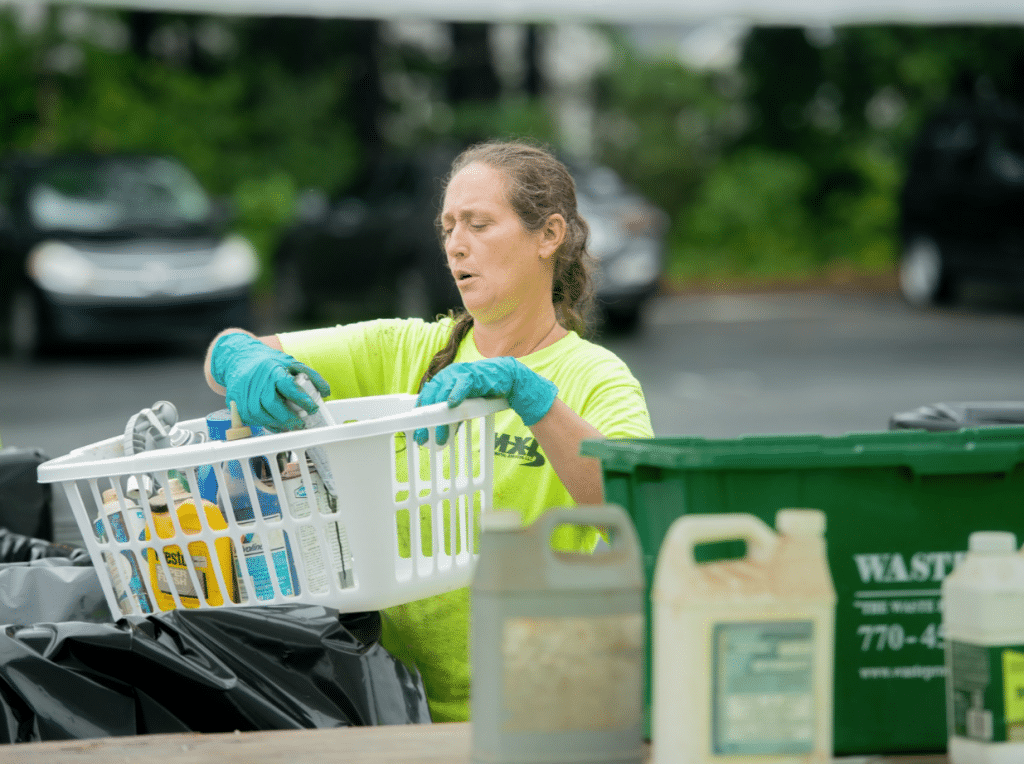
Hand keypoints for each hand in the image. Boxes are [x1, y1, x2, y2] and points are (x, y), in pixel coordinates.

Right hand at [209, 332, 330, 431]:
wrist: (240, 358)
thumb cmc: (269, 362)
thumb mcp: (292, 363)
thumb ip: (311, 376)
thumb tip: (325, 392)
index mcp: (273, 369)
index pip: (288, 386)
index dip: (301, 399)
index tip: (312, 409)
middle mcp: (257, 380)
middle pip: (271, 403)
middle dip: (287, 418)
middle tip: (300, 424)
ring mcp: (244, 391)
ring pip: (258, 413)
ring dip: (275, 424)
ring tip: (288, 427)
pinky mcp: (235, 400)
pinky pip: (249, 418)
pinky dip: (264, 424)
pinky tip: (274, 425)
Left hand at [414, 357, 556, 445]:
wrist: (505, 378)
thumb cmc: (482, 391)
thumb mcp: (464, 407)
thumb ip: (451, 419)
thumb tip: (438, 437)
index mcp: (442, 381)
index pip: (426, 397)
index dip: (419, 415)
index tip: (415, 432)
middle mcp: (447, 375)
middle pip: (430, 396)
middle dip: (425, 419)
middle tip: (423, 438)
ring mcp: (459, 374)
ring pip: (443, 393)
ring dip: (440, 416)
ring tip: (438, 434)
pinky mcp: (473, 375)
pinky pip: (462, 385)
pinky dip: (455, 394)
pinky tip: (451, 405)